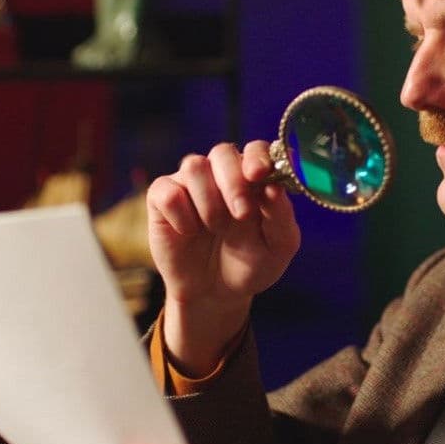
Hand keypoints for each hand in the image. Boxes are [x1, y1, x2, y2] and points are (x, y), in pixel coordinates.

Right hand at [147, 141, 300, 374]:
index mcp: (253, 178)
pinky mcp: (163, 199)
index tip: (259, 174)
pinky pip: (167, 191)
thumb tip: (274, 188)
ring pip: (194, 165)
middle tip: (241, 214)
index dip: (257, 156)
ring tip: (216, 228)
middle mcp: (221, 174)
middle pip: (222, 152)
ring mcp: (191, 184)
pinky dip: (181, 215)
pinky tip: (189, 232)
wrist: (215, 294)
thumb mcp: (277, 247)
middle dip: (233, 182)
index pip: (256, 149)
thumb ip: (281, 217)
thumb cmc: (250, 265)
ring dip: (209, 201)